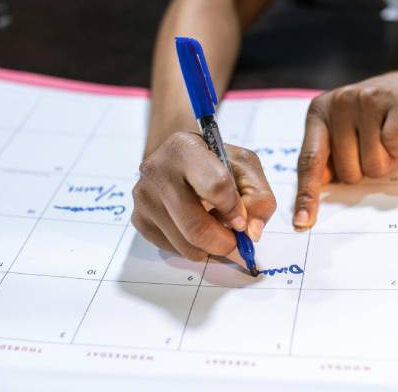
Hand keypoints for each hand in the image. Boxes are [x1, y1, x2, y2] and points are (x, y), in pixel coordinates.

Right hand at [132, 132, 276, 262]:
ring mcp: (144, 197)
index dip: (235, 210)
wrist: (177, 158)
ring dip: (209, 247)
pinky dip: (192, 247)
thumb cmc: (214, 161)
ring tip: (215, 228)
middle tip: (235, 241)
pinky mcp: (139, 219)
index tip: (241, 218)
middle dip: (224, 242)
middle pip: (196, 227)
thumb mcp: (244, 166)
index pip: (216, 187)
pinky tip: (195, 226)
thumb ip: (258, 197)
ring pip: (185, 245)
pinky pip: (173, 249)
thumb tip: (252, 232)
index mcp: (184, 148)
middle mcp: (157, 170)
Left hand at [293, 62, 397, 229]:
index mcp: (319, 112)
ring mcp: (368, 100)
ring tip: (390, 139)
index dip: (307, 194)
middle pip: (348, 172)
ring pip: (373, 164)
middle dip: (366, 170)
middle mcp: (339, 102)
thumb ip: (328, 156)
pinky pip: (394, 145)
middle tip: (377, 145)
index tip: (303, 222)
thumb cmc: (380, 118)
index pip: (309, 161)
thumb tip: (313, 194)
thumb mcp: (346, 131)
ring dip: (388, 161)